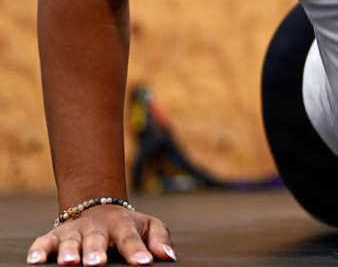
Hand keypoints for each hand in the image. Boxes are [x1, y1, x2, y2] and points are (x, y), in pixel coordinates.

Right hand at [26, 205, 175, 265]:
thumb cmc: (127, 227)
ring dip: (69, 252)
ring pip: (70, 241)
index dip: (137, 250)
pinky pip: (44, 242)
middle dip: (96, 251)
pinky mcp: (55, 236)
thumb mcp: (149, 227)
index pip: (130, 238)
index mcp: (122, 224)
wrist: (99, 208)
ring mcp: (75, 231)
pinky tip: (35, 261)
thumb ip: (159, 240)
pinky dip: (39, 250)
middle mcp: (97, 227)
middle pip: (97, 239)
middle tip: (97, 264)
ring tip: (70, 263)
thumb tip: (168, 256)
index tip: (144, 263)